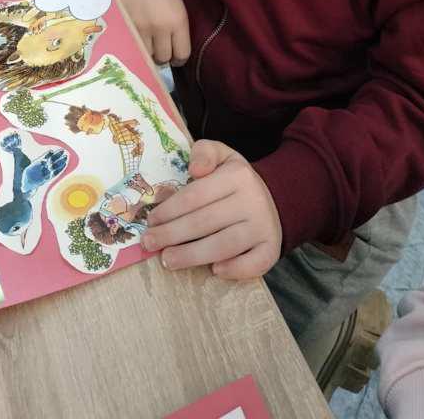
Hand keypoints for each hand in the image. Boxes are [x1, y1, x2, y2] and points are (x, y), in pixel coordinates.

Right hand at [118, 0, 190, 65]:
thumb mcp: (179, 7)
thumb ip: (178, 30)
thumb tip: (173, 53)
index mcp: (178, 21)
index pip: (182, 54)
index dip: (179, 57)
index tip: (176, 54)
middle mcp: (159, 27)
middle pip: (163, 58)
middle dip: (163, 56)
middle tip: (160, 48)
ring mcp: (139, 26)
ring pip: (145, 55)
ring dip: (147, 52)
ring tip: (147, 43)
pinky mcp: (124, 23)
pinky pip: (130, 45)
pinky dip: (133, 44)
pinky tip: (135, 37)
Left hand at [141, 140, 281, 278]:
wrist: (274, 197)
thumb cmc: (235, 179)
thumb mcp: (221, 155)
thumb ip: (203, 153)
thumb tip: (195, 170)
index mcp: (237, 175)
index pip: (196, 195)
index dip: (170, 210)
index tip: (151, 221)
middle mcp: (253, 200)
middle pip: (205, 222)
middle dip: (172, 234)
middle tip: (149, 243)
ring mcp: (264, 226)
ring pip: (225, 245)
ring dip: (193, 256)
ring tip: (168, 260)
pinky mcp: (271, 248)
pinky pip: (255, 263)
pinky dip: (234, 270)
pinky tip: (214, 271)